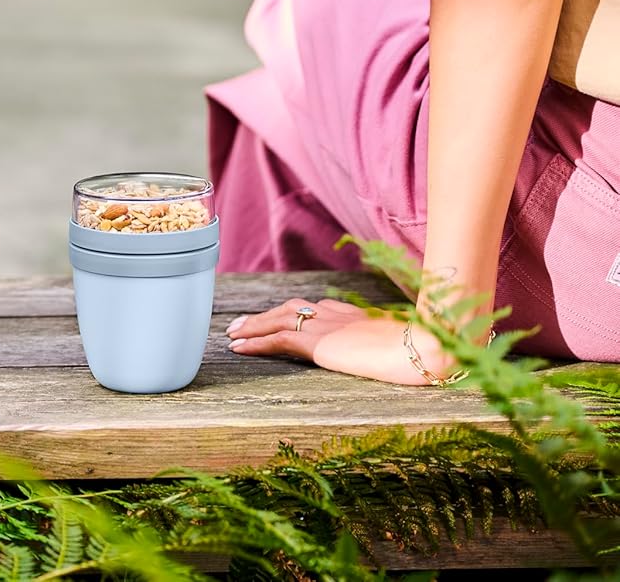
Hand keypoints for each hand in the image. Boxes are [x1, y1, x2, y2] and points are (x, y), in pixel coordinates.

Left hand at [225, 298, 454, 385]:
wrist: (430, 347)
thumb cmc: (432, 350)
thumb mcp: (411, 346)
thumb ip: (397, 346)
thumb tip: (410, 357)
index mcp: (357, 314)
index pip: (317, 309)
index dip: (294, 313)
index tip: (279, 318)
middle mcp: (338, 314)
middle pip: (291, 309)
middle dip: (264, 317)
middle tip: (241, 326)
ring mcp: (327, 326)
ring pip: (277, 321)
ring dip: (252, 328)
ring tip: (232, 336)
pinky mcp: (319, 342)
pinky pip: (277, 340)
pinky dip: (255, 342)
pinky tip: (239, 348)